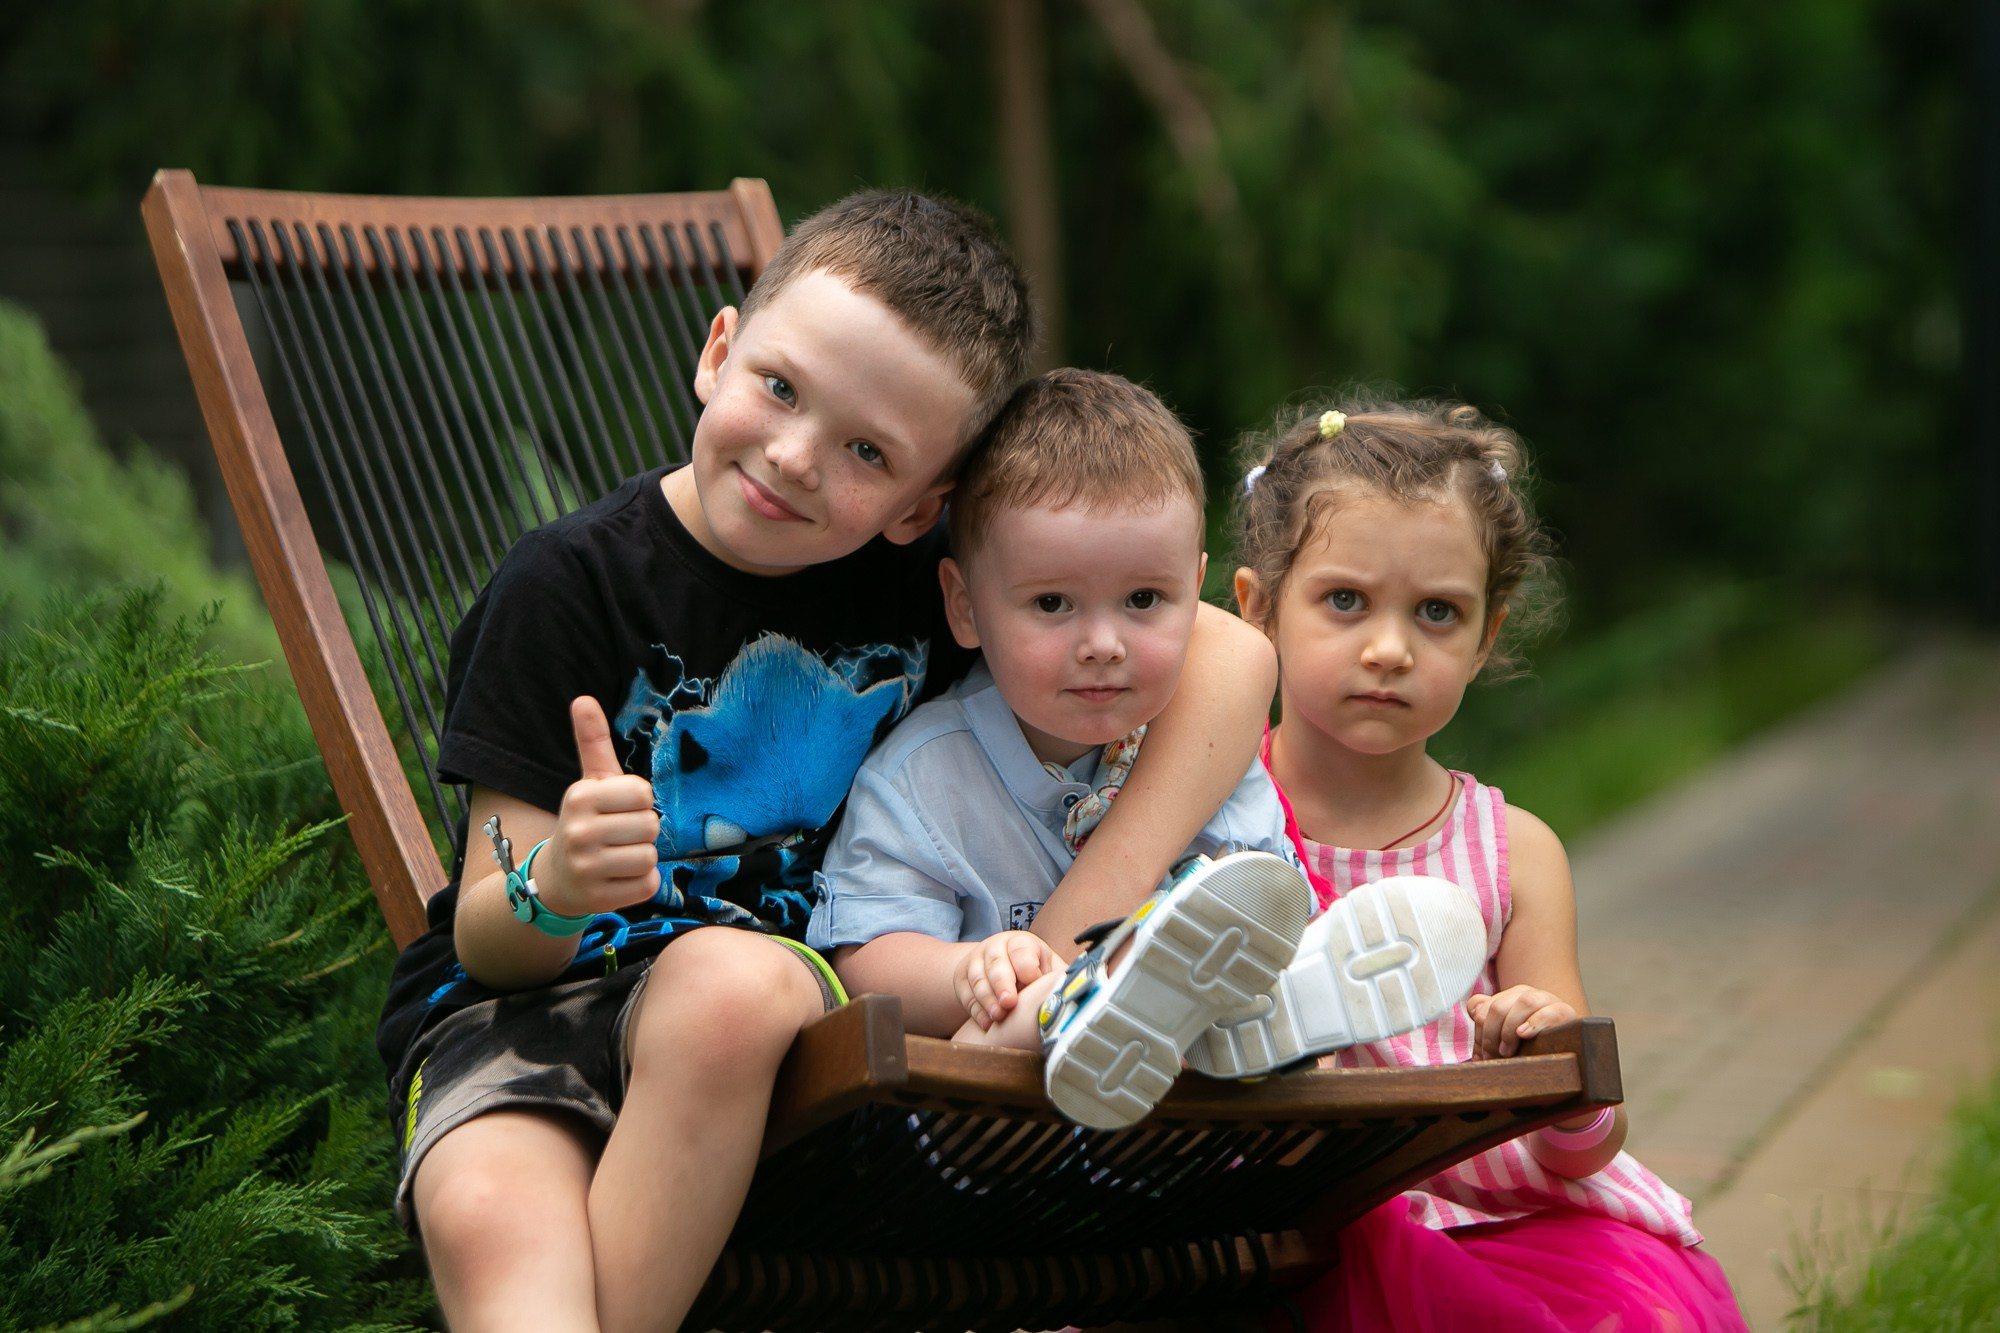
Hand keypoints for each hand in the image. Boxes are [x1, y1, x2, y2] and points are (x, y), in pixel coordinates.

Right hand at [541, 696, 661, 914]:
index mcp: (580, 797)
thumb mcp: (588, 783)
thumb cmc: (585, 822)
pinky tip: (618, 878)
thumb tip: (583, 698)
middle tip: (619, 837)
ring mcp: (587, 868)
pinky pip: (648, 885)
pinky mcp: (599, 898)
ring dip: (642, 858)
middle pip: (650, 826)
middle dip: (642, 832)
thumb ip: (592, 742)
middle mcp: (579, 831)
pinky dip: (641, 883)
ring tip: (618, 857)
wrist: (555, 879)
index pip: (643, 793)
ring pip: (650, 857)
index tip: (619, 810)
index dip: (639, 802)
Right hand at [955, 931, 1059, 1031]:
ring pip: (978, 978)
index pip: (1022, 950)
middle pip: (996, 963)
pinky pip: (965, 993)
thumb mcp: (1047, 969)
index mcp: (1022, 942)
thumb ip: (1061, 978)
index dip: (1027, 967)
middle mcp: (997, 947)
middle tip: (1009, 1003)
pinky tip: (986, 1022)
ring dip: (987, 999)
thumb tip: (1089, 988)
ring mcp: (977, 961)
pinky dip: (975, 1009)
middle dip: (1002, 983)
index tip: (1033, 983)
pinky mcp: (962, 977)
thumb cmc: (1031, 972)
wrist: (998, 969)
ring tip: (997, 1017)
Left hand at [1466, 985, 1577, 1058]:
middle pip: (1497, 1007)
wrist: (1570, 1049)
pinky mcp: (1565, 1011)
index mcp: (1505, 998)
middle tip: (1494, 1057)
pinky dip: (1534, 1022)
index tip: (1483, 1056)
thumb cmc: (1531, 1047)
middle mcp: (1523, 994)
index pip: (1480, 1007)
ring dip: (1509, 1030)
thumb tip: (1474, 1049)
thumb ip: (1488, 1037)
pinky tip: (1524, 1034)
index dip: (1478, 1033)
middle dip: (1491, 1035)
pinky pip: (1548, 1012)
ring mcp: (1545, 999)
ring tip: (1507, 1051)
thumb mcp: (1505, 1042)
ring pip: (1522, 1003)